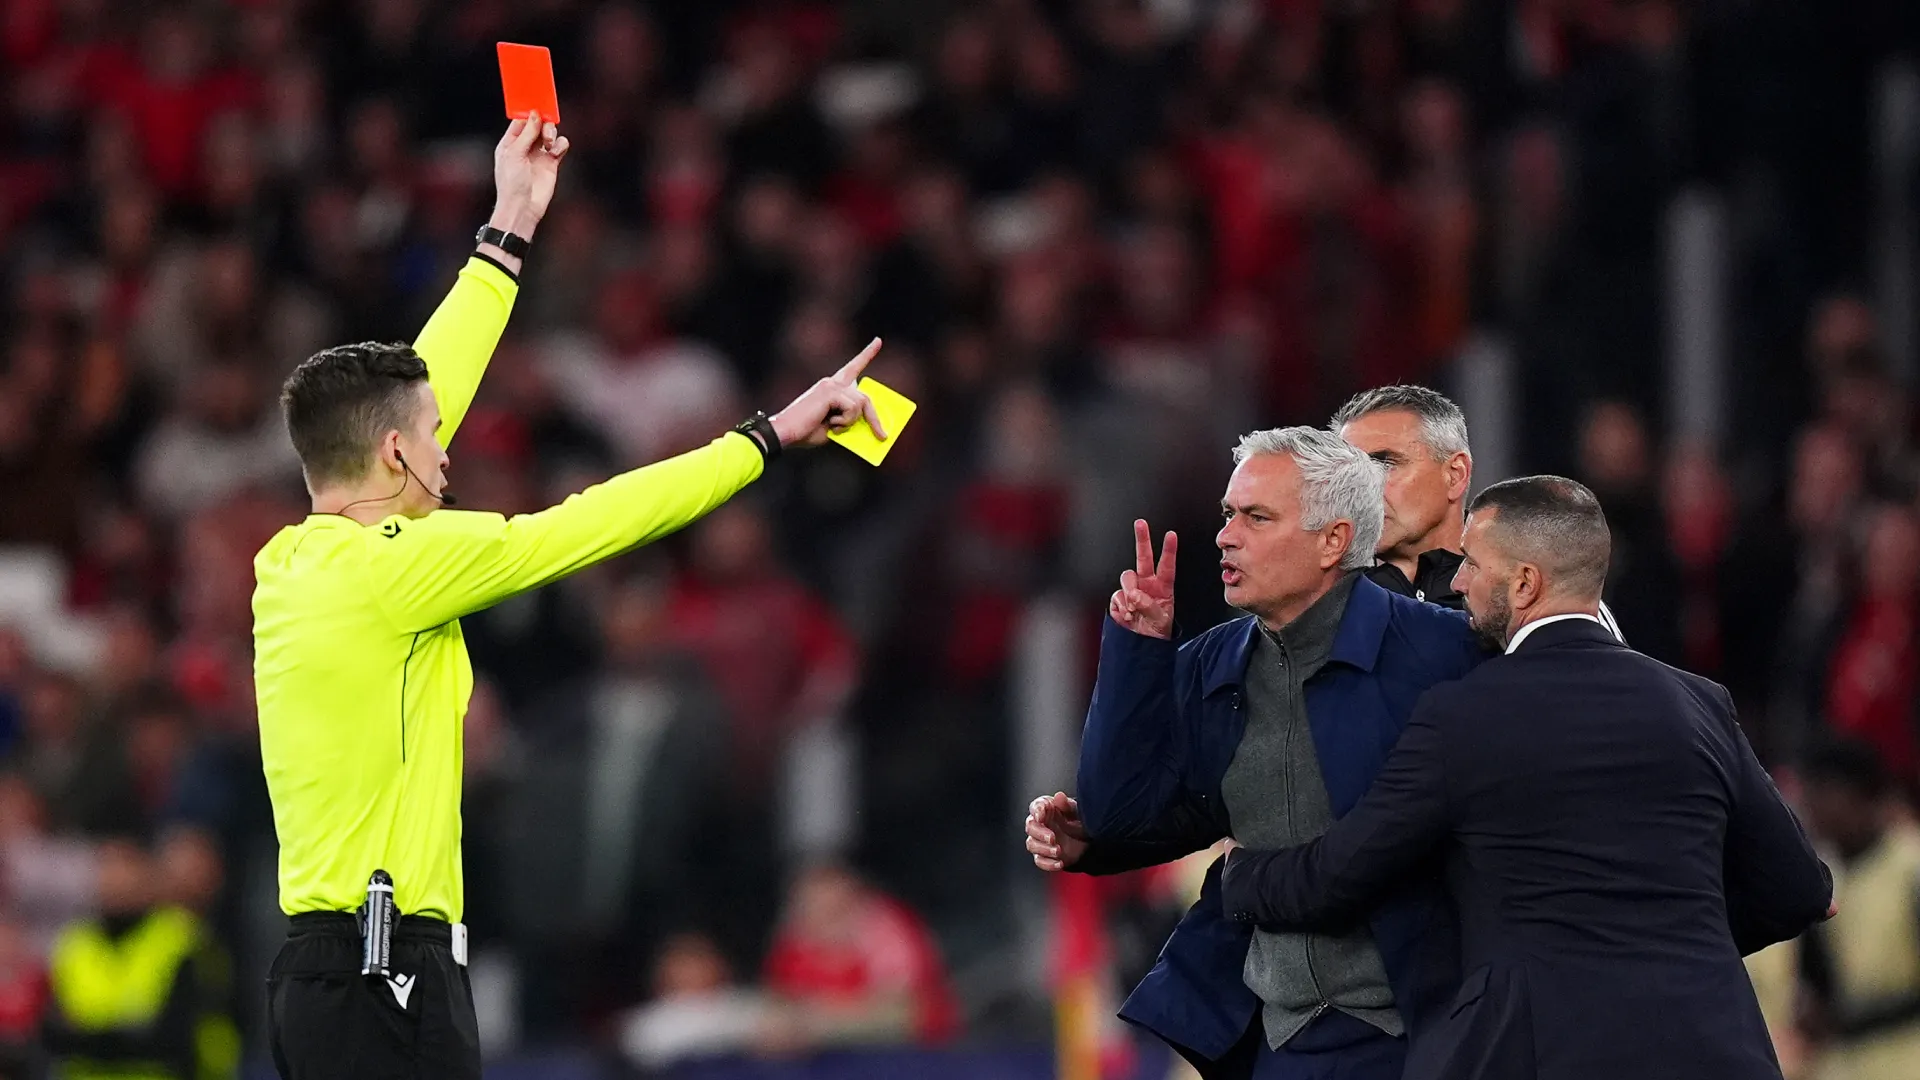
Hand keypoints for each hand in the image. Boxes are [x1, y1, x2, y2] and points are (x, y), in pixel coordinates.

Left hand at [489, 112, 570, 241]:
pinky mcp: (551, 163)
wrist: (523, 207)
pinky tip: (556, 151)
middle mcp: (525, 147)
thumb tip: (535, 115)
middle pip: (538, 125)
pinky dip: (560, 145)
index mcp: (510, 142)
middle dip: (543, 124)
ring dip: (552, 134)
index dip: (530, 114)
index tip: (538, 108)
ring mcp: (538, 155)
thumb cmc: (511, 183)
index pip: (521, 121)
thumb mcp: (515, 153)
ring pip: (550, 134)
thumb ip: (527, 133)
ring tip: (549, 144)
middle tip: (545, 130)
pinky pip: (560, 147)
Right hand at [769, 338, 885, 448]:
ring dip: (852, 421)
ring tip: (835, 428)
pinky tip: (831, 425)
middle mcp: (832, 382)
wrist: (787, 433)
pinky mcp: (830, 391)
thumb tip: (868, 422)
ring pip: (860, 402)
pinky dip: (845, 421)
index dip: (866, 354)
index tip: (878, 341)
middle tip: (881, 435)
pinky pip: (852, 407)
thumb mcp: (834, 427)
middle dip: (874, 418)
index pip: (852, 368)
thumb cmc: (806, 432)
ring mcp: (831, 385)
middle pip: (863, 396)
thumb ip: (849, 420)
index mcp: (831, 388)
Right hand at [1025, 792, 1089, 870]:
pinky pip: (1040, 861)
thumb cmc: (1078, 821)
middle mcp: (1040, 824)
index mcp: (1047, 809)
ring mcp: (1040, 841)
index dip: (1036, 810)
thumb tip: (1059, 796)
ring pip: (1032, 845)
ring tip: (1058, 851)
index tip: (1041, 816)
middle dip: (1040, 833)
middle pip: (1030, 827)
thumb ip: (1067, 805)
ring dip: (1044, 849)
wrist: (1086, 840)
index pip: (1036, 807)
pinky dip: (1048, 864)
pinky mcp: (1044, 855)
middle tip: (1052, 838)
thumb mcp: (1077, 811)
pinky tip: (1060, 863)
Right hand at [1108, 520, 1175, 638]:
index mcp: (1163, 586)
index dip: (1169, 550)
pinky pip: (1116, 596)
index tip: (1171, 535)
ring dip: (1129, 591)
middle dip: (1142, 539)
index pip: (1167, 565)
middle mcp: (1147, 583)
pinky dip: (1121, 606)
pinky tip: (1127, 615)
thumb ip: (1148, 606)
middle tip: (1141, 523)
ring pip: (1127, 577)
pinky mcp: (1119, 598)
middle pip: (1143, 557)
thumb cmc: (1157, 630)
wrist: (1142, 643)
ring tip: (1134, 609)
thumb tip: (1134, 595)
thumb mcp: (1160, 621)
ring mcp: (1132, 590)